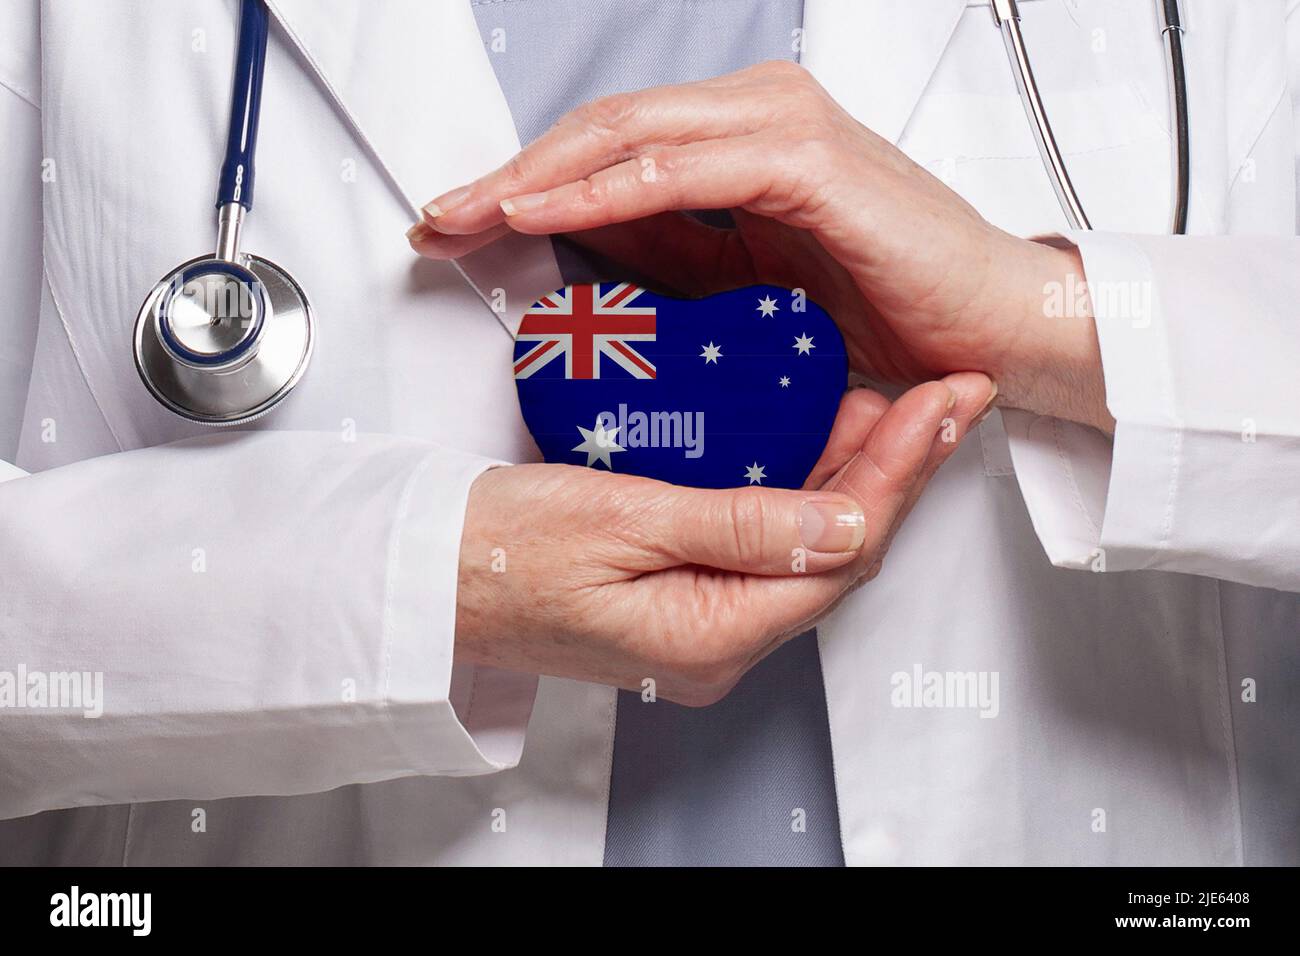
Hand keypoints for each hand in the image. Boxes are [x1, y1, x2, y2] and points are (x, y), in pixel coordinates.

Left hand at [410, 61, 1112, 431]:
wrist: (993, 329)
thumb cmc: (892, 308)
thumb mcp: (751, 287)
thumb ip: (678, 256)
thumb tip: (593, 251)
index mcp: (743, 141)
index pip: (610, 148)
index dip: (527, 182)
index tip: (463, 224)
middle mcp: (756, 117)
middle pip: (603, 131)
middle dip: (511, 176)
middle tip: (441, 220)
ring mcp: (780, 129)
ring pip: (628, 136)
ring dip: (539, 178)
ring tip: (469, 218)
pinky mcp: (805, 162)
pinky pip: (681, 170)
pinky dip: (607, 191)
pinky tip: (547, 215)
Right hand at [454, 373, 992, 704]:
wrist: (428, 575)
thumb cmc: (497, 550)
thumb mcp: (619, 522)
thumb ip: (741, 526)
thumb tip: (846, 522)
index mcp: (710, 636)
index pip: (841, 552)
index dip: (899, 473)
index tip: (937, 406)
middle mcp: (718, 646)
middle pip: (839, 557)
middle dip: (898, 472)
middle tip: (942, 399)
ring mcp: (702, 628)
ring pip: (809, 550)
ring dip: (855, 477)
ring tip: (899, 408)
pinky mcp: (686, 603)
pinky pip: (767, 548)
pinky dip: (801, 491)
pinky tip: (818, 443)